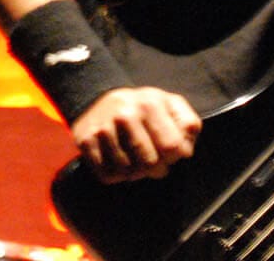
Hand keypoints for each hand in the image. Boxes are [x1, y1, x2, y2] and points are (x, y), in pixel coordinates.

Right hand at [70, 86, 200, 183]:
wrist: (97, 97)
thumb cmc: (141, 108)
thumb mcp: (170, 104)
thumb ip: (188, 124)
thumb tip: (184, 150)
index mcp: (150, 104)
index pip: (172, 148)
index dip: (174, 156)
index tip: (168, 152)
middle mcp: (125, 115)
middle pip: (149, 164)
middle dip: (155, 168)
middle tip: (152, 159)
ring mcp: (103, 129)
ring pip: (128, 173)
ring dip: (135, 172)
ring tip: (134, 158)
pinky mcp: (86, 141)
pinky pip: (107, 175)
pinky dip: (116, 175)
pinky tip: (118, 161)